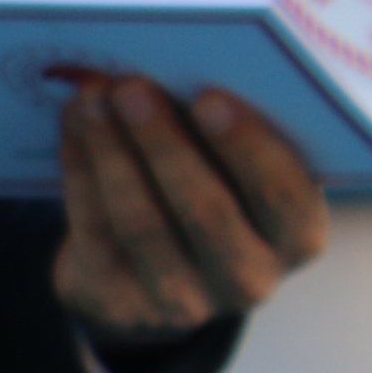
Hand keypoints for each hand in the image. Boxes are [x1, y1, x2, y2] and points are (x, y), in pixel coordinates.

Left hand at [54, 76, 327, 342]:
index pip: (283, 194)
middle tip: (129, 85)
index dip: (246, 146)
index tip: (209, 96)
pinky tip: (73, 126)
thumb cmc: (212, 194)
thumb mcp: (239, 172)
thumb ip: (225, 131)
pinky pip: (95, 230)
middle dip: (162, 140)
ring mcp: (183, 301)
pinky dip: (81, 170)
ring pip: (140, 220)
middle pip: (204, 208)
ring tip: (90, 96)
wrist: (151, 275)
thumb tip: (173, 69)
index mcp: (298, 236)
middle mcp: (249, 278)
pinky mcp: (120, 304)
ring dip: (110, 149)